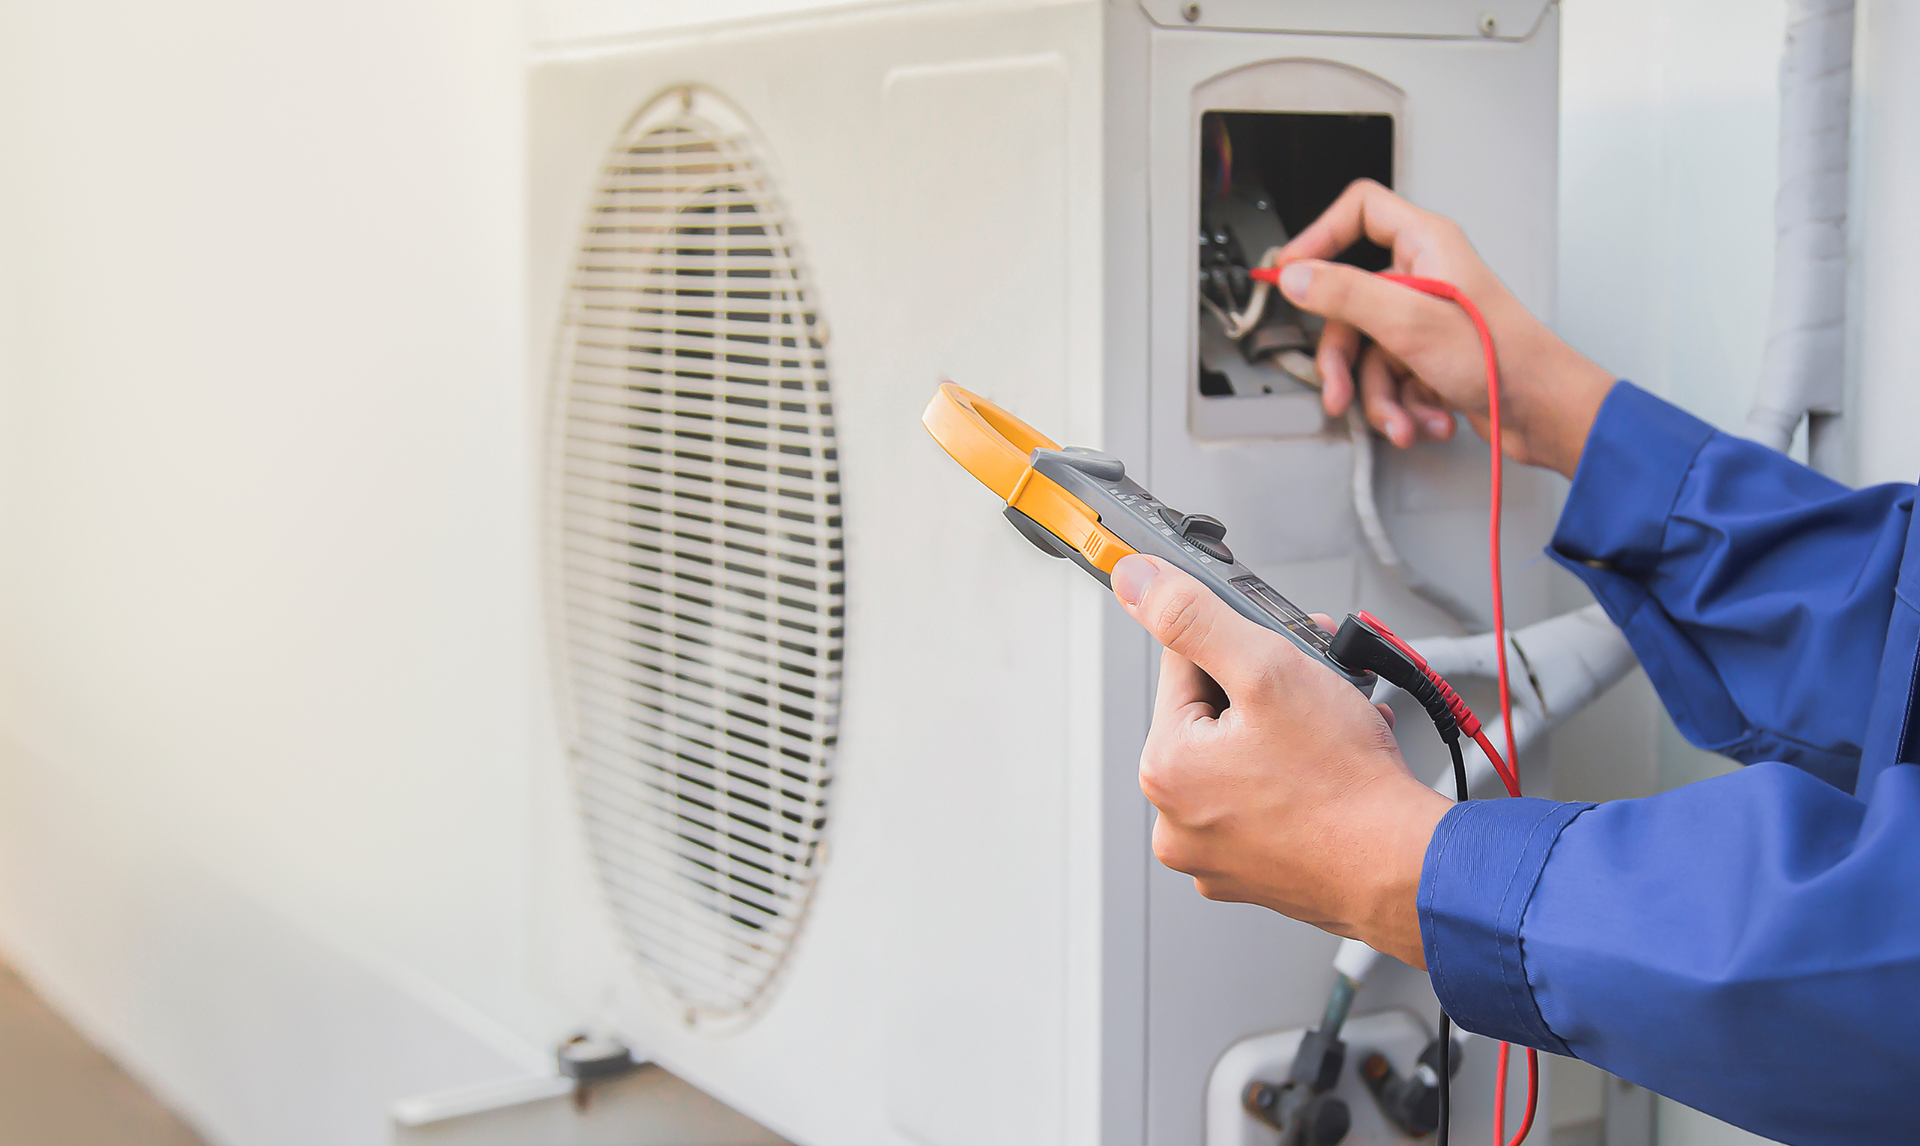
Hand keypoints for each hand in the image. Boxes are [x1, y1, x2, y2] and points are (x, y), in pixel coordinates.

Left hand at [1111, 553, 1450, 966]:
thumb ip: (1195, 617)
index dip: (1240, 647)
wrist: (1405, 867)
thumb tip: (1136, 581)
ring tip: (1335, 728)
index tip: (1281, 651)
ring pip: (1245, 758)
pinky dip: (1297, 779)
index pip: (1184, 668)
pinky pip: (1266, 804)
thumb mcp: (1267, 669)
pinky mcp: (1256, 874)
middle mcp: (1177, 820)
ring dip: (1289, 730)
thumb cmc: (1345, 784)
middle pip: (1215, 716)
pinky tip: (1333, 768)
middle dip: (1270, 690)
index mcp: (1165, 769)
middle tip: (1318, 686)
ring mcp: (1217, 854)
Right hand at [1273, 179, 1613, 476]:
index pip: (1360, 211)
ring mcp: (1425, 320)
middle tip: (1339, 389)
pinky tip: (1425, 420)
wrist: (1543, 412)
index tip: (1291, 271)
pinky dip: (1403, 407)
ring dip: (1380, 398)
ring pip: (1368, 353)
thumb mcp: (1410, 321)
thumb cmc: (1503, 358)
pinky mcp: (1430, 358)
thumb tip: (1296, 276)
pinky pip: (1391, 379)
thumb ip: (1345, 294)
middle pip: (1350, 304)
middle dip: (1346, 361)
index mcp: (1425, 246)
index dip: (1320, 235)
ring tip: (1401, 420)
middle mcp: (1423, 277)